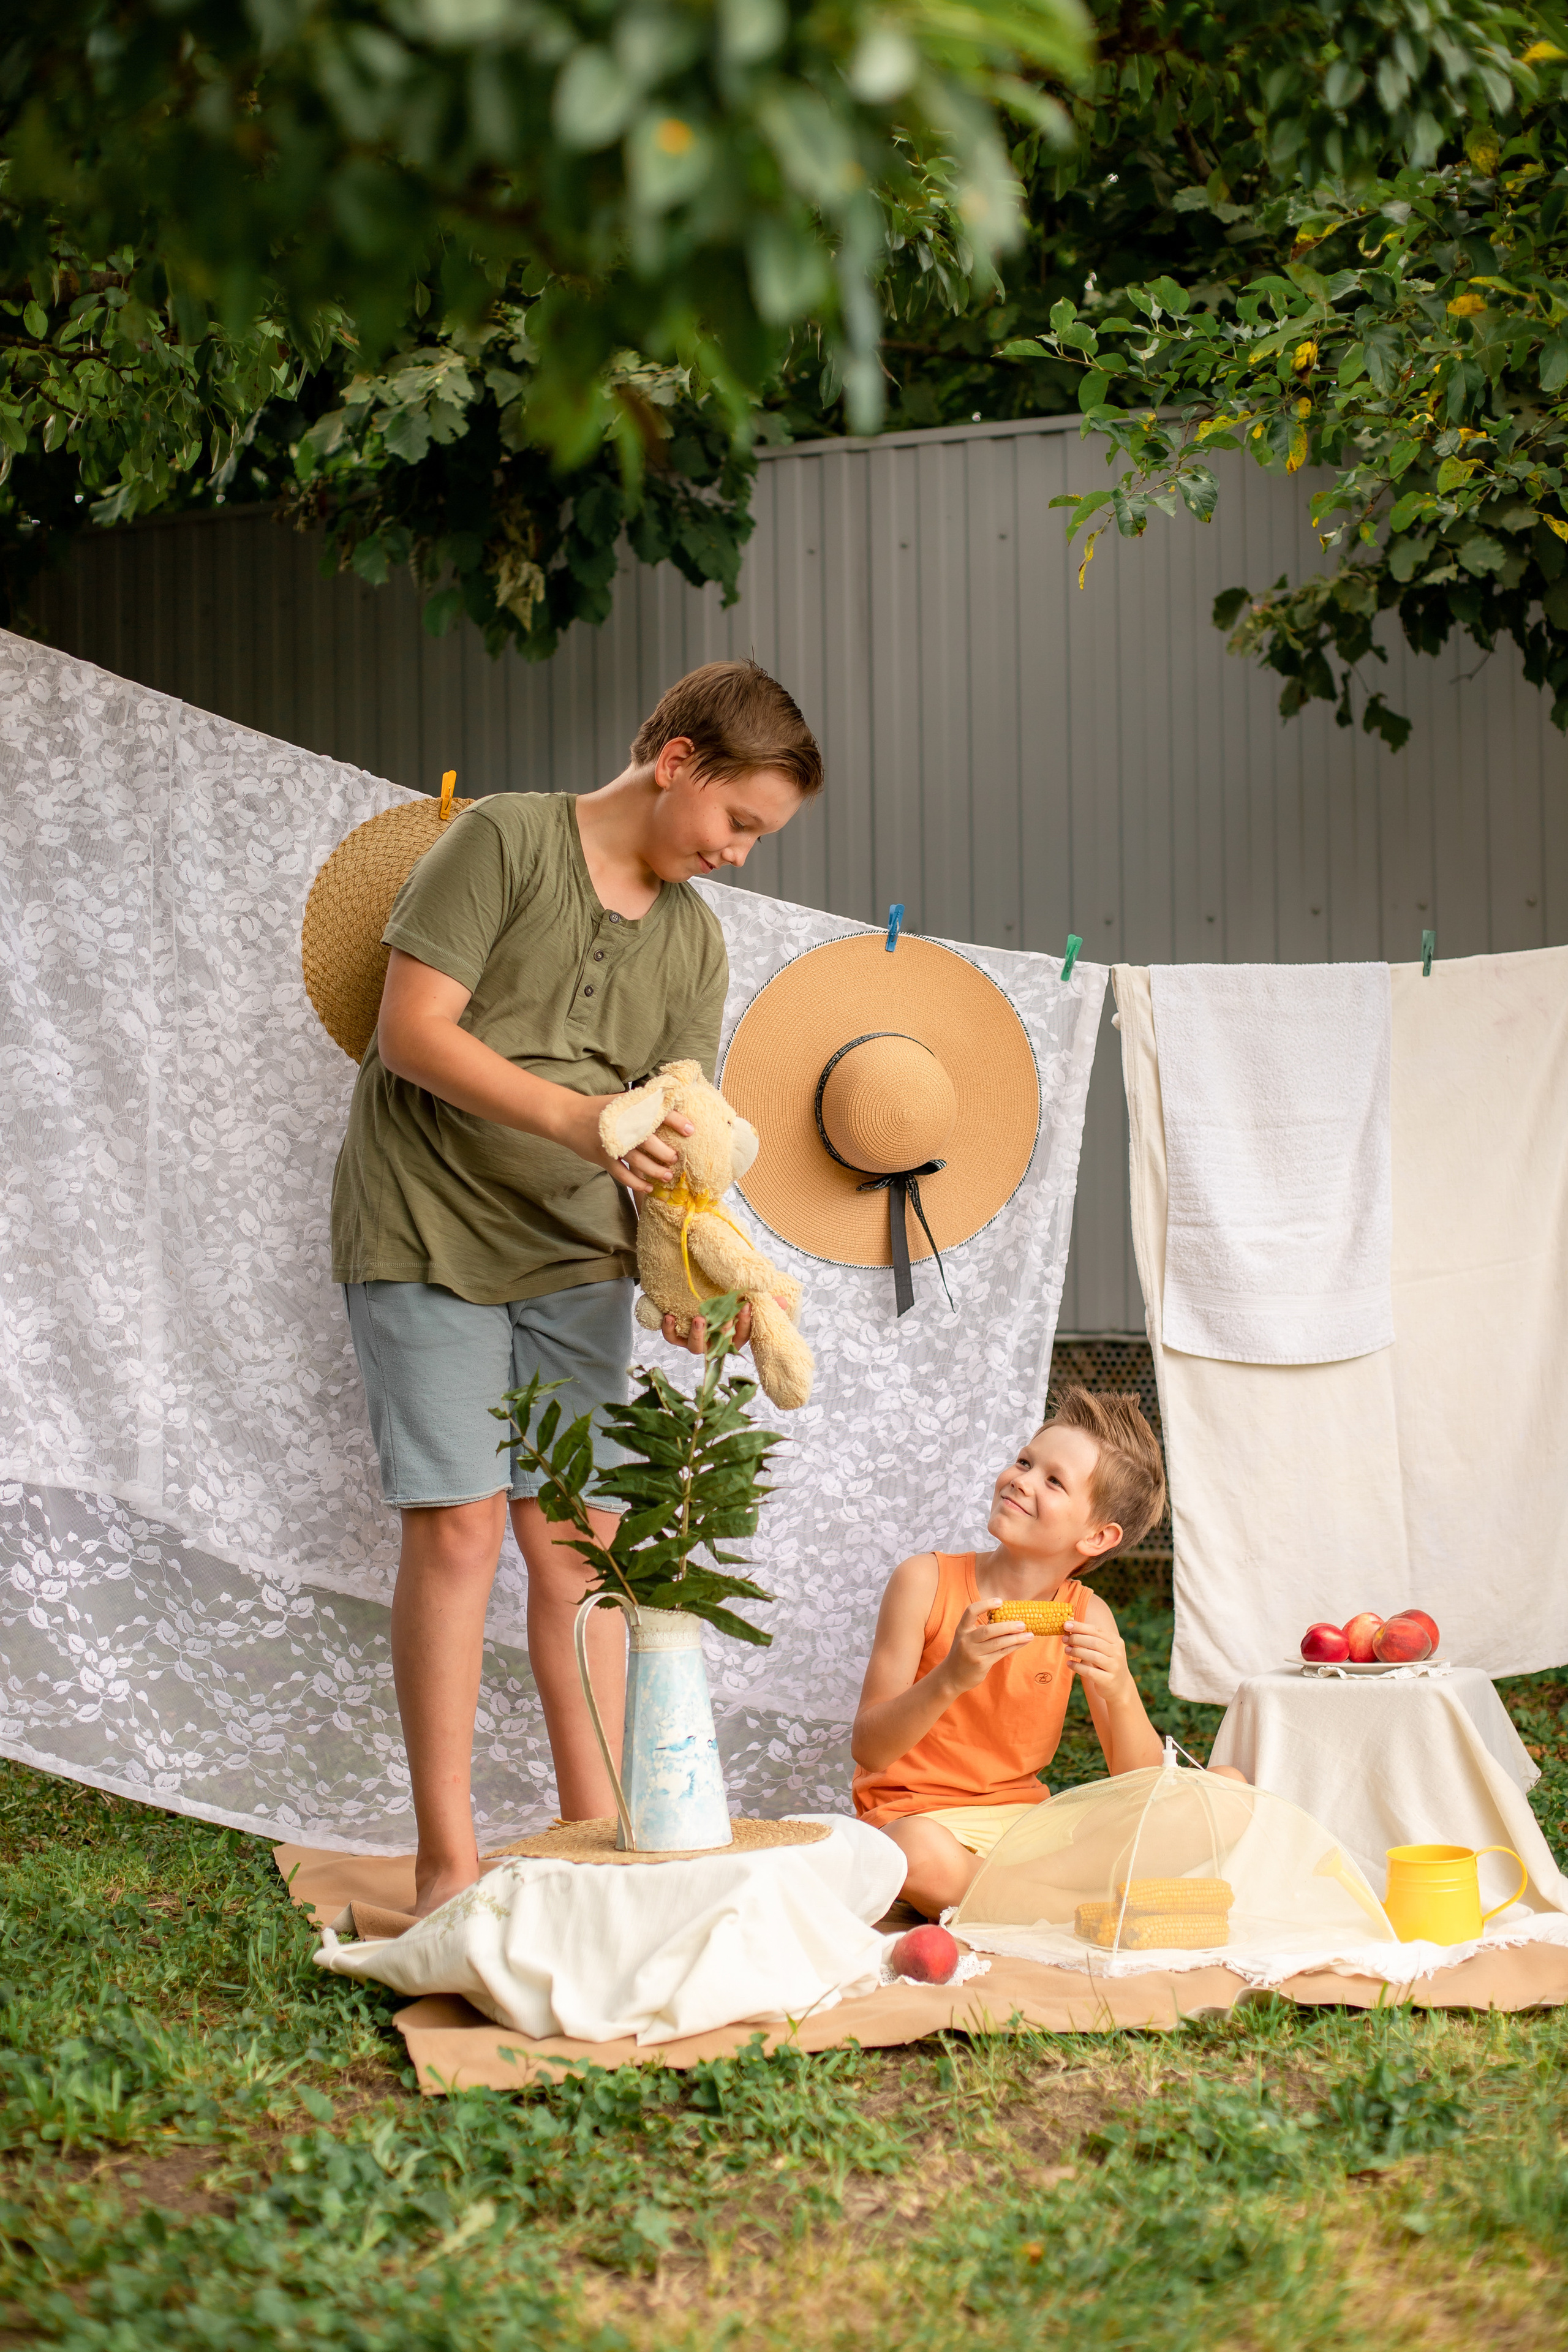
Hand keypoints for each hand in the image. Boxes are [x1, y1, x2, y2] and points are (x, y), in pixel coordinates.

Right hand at [555, 1095, 693, 1194]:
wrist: (569, 1117)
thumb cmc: (601, 1109)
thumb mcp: (623, 1101)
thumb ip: (644, 1105)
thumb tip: (673, 1107)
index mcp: (629, 1108)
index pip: (657, 1112)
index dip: (676, 1121)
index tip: (691, 1130)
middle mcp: (621, 1125)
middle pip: (649, 1140)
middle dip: (665, 1152)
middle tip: (676, 1158)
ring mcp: (612, 1143)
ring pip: (638, 1160)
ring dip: (655, 1170)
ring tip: (668, 1175)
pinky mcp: (603, 1158)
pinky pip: (622, 1174)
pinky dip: (636, 1183)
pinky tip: (648, 1187)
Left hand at [657, 1294, 791, 1357]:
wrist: (701, 1296)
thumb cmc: (728, 1303)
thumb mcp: (747, 1302)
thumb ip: (764, 1303)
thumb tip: (782, 1300)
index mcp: (733, 1338)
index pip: (742, 1335)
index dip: (745, 1323)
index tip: (746, 1306)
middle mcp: (714, 1342)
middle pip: (718, 1345)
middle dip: (721, 1331)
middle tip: (722, 1319)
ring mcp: (697, 1340)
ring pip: (695, 1346)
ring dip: (697, 1334)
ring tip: (698, 1318)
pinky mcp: (679, 1335)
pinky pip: (672, 1337)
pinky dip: (668, 1329)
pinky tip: (669, 1315)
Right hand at [940, 1601, 1032, 1694]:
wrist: (952, 1676)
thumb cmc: (964, 1653)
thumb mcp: (967, 1638)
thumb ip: (981, 1629)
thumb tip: (1007, 1618)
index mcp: (962, 1629)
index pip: (971, 1611)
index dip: (986, 1604)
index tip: (1000, 1601)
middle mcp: (966, 1640)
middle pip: (988, 1630)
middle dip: (1008, 1626)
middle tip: (1022, 1624)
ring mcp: (973, 1653)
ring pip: (998, 1643)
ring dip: (1016, 1638)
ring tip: (1030, 1634)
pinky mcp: (981, 1664)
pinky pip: (1001, 1653)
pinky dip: (1014, 1647)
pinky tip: (1023, 1643)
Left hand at [1064, 1613, 1134, 1700]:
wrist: (1119, 1686)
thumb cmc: (1105, 1663)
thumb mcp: (1103, 1649)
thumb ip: (1090, 1638)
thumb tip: (1069, 1625)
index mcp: (1116, 1642)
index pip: (1097, 1630)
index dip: (1081, 1627)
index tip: (1066, 1625)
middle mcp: (1117, 1653)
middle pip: (1095, 1642)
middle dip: (1077, 1639)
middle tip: (1064, 1639)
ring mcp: (1114, 1667)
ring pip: (1093, 1656)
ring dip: (1076, 1651)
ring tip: (1066, 1650)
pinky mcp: (1108, 1680)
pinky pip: (1089, 1672)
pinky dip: (1077, 1667)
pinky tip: (1069, 1663)